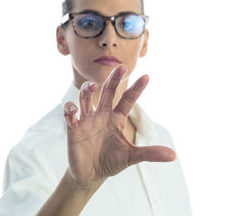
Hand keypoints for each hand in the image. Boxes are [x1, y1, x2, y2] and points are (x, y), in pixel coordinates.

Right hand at [63, 65, 175, 184]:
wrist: (91, 174)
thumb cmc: (112, 161)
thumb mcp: (131, 157)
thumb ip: (150, 153)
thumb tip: (174, 155)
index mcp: (117, 118)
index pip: (127, 99)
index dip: (137, 89)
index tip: (147, 77)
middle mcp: (102, 114)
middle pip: (107, 91)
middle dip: (114, 79)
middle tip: (122, 67)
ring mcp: (87, 119)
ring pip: (85, 97)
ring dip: (87, 90)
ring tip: (93, 87)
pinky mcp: (74, 128)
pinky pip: (69, 113)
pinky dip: (69, 109)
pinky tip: (74, 110)